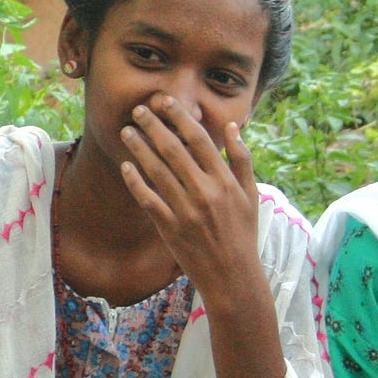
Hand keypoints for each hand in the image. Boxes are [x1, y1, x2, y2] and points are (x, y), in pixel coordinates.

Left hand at [118, 95, 260, 295]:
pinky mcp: (170, 228)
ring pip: (157, 171)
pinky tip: (125, 165)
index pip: (199, 139)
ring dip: (139, 147)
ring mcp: (186, 211)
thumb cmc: (243, 233)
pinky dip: (135, 181)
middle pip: (174, 150)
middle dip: (154, 126)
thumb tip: (234, 127)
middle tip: (139, 109)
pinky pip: (148, 200)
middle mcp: (205, 192)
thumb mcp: (251, 195)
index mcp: (226, 181)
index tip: (165, 101)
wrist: (232, 276)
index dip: (180, 117)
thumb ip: (242, 160)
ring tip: (126, 130)